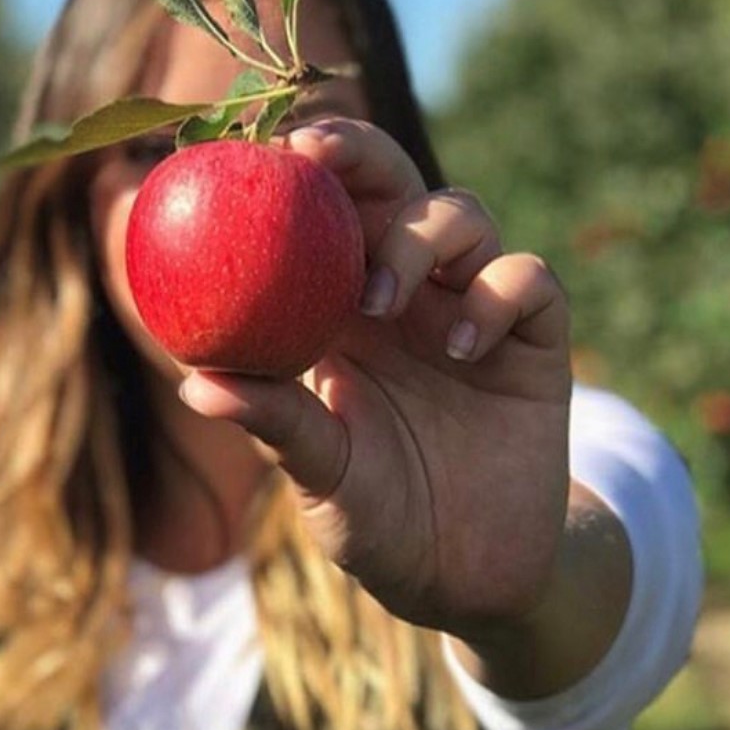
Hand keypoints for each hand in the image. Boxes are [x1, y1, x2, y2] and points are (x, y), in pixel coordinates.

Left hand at [179, 118, 572, 637]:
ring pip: (462, 215)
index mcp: (341, 315)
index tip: (253, 153)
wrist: (468, 576)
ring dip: (419, 237)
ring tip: (383, 300)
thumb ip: (275, 423)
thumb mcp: (321, 473)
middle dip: (359, 155)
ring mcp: (472, 310)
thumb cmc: (378, 519)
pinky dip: (498, 294)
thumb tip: (193, 385)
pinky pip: (528, 280)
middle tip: (317, 155)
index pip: (318, 218)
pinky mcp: (535, 341)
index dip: (293, 175)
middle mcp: (406, 296)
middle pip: (391, 186)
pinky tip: (463, 346)